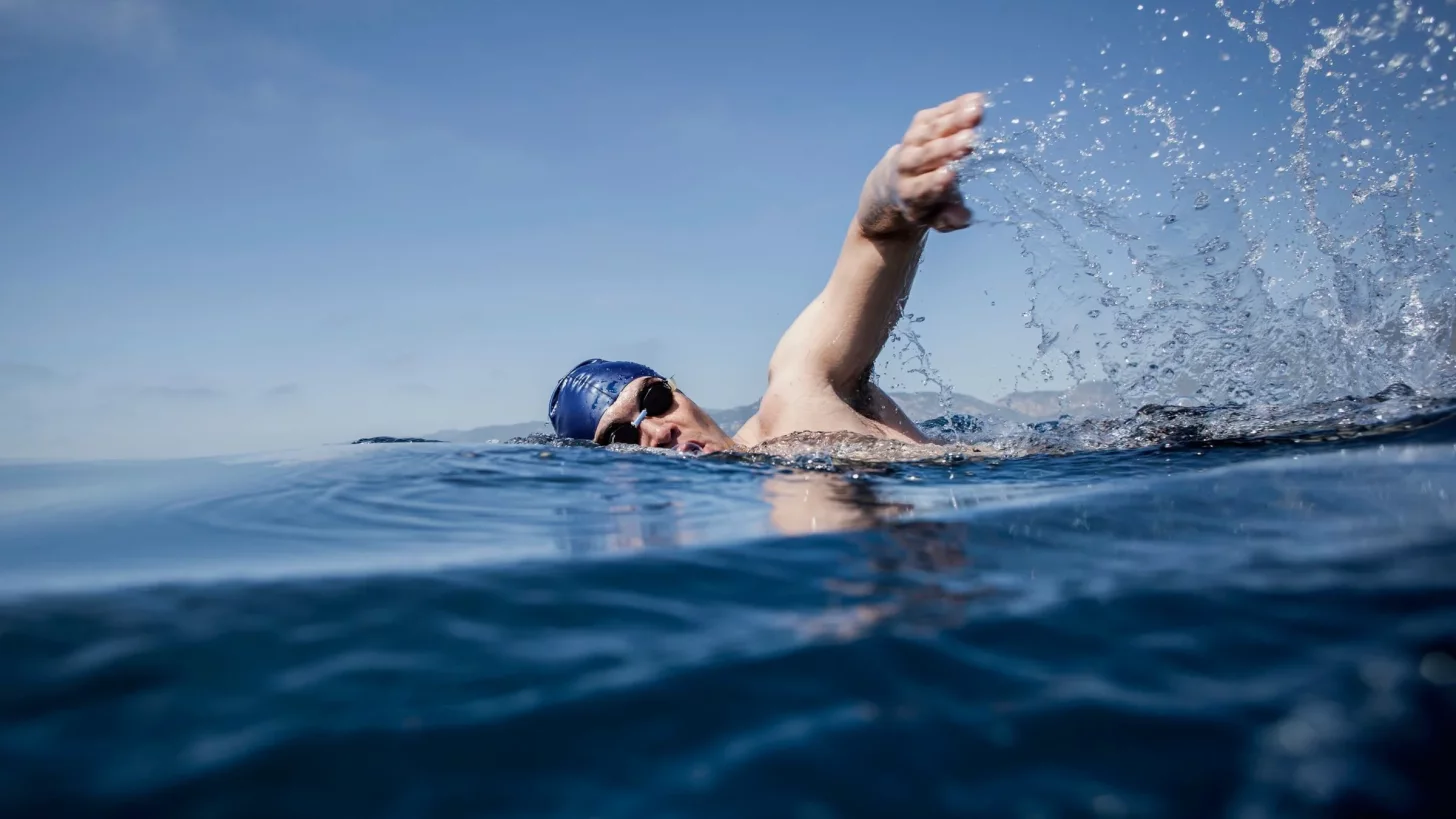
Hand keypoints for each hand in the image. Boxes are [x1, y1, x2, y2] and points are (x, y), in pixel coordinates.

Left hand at [856, 92, 983, 238]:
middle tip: (969, 140)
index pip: (922, 187)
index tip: (949, 175)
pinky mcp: (918, 124)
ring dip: (954, 120)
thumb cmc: (924, 203)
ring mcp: (911, 142)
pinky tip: (976, 100)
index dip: (935, 182)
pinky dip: (956, 106)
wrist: (893, 182)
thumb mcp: (933, 218)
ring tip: (977, 111)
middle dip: (947, 148)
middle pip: (927, 155)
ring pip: (932, 130)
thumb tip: (963, 218)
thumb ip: (947, 220)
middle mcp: (906, 166)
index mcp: (910, 193)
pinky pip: (937, 114)